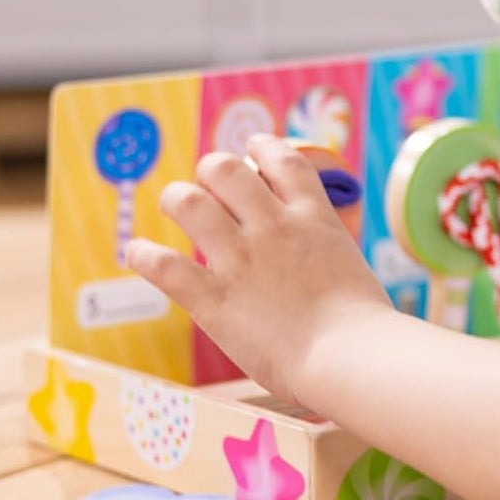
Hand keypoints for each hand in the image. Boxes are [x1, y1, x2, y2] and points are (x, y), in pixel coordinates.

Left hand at [125, 135, 393, 403]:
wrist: (349, 354)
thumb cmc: (362, 323)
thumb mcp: (349, 263)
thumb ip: (323, 248)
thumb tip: (316, 253)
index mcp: (313, 217)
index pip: (282, 158)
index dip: (263, 145)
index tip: (253, 147)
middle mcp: (273, 227)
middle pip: (226, 169)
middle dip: (211, 171)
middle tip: (209, 187)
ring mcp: (241, 260)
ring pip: (189, 203)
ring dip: (177, 199)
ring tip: (176, 206)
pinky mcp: (214, 298)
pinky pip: (164, 265)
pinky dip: (143, 255)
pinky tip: (138, 252)